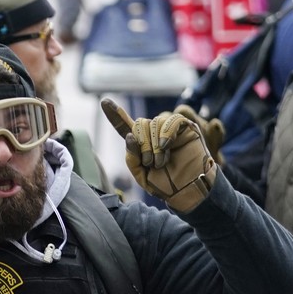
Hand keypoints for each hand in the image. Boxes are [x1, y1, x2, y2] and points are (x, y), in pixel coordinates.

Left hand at [101, 99, 216, 212]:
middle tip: (151, 163)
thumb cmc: (165, 184)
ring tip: (162, 162)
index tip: (104, 102)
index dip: (115, 114)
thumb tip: (129, 136)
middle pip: (139, 123)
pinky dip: (166, 133)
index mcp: (141, 144)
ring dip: (155, 145)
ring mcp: (170, 129)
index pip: (125, 126)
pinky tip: (166, 146)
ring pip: (154, 122)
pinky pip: (172, 120)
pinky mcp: (186, 128)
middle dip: (142, 144)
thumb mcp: (141, 175)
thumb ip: (131, 157)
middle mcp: (154, 134)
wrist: (188, 191)